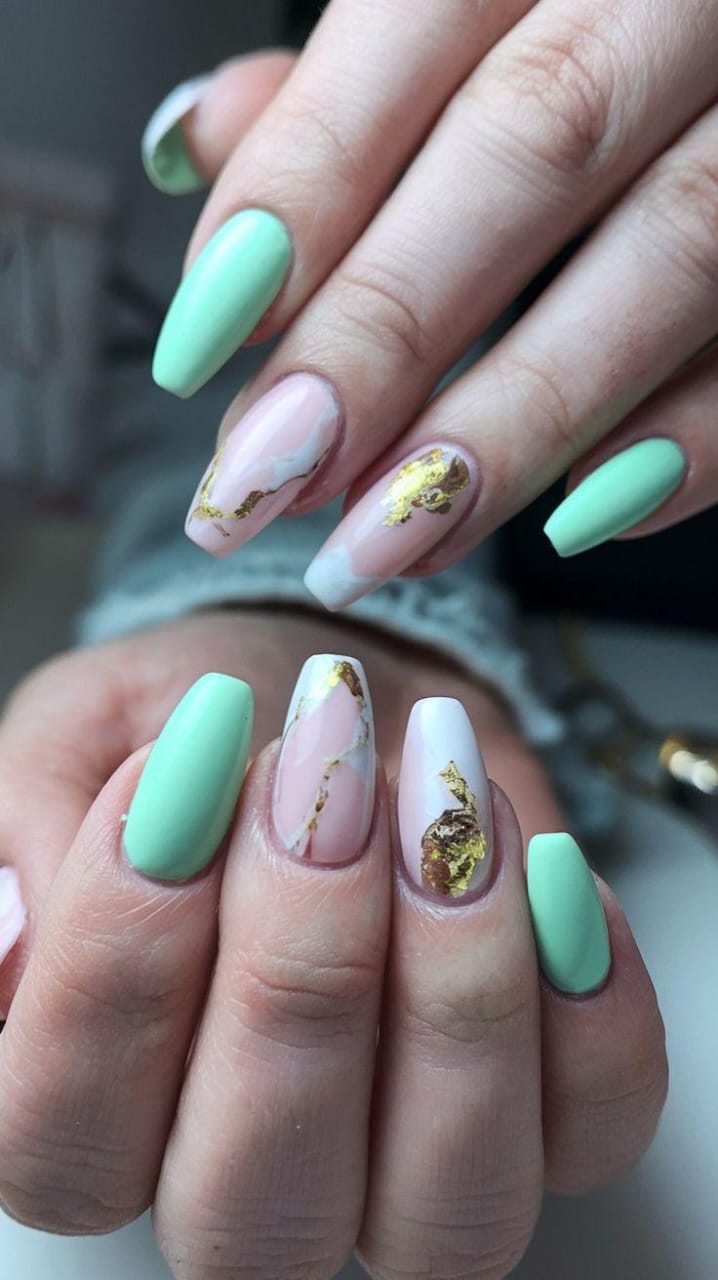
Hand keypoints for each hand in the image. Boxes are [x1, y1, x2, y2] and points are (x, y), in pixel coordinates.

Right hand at [0, 610, 665, 1277]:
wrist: (339, 702)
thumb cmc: (203, 735)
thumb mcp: (79, 739)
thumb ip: (25, 828)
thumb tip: (12, 939)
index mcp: (91, 1111)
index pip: (64, 1134)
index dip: (119, 960)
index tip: (177, 769)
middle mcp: (244, 1181)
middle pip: (256, 1204)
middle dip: (298, 968)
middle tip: (315, 780)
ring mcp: (404, 1175)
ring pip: (447, 1208)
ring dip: (455, 988)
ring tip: (447, 812)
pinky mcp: (545, 1119)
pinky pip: (593, 1126)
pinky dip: (587, 998)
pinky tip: (539, 867)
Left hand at [144, 2, 717, 598]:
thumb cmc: (588, 19)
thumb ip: (346, 74)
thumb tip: (207, 143)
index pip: (412, 29)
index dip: (300, 195)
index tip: (199, 349)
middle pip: (532, 149)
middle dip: (385, 335)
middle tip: (270, 478)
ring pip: (670, 251)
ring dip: (515, 421)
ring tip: (389, 539)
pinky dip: (690, 438)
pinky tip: (578, 515)